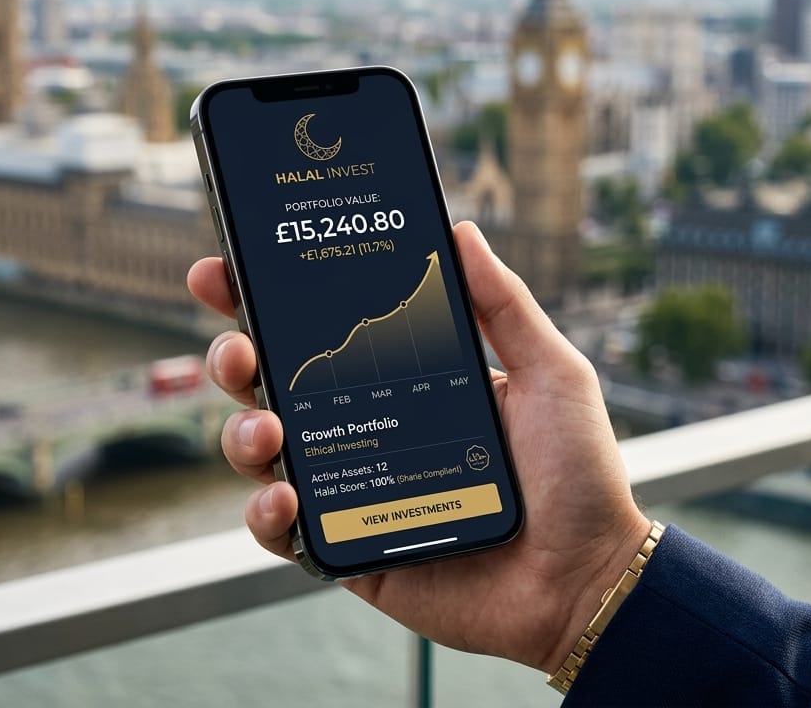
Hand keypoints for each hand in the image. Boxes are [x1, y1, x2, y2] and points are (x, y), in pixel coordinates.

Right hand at [186, 221, 649, 673]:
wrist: (587, 580)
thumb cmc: (577, 477)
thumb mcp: (549, 373)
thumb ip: (504, 305)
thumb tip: (460, 231)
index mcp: (401, 381)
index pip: (319, 331)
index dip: (263, 300)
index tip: (224, 269)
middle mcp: (365, 429)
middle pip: (272, 385)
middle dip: (233, 358)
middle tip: (239, 349)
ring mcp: (350, 491)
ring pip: (262, 453)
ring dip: (242, 433)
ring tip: (268, 429)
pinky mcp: (345, 551)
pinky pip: (280, 531)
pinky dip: (266, 512)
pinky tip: (287, 496)